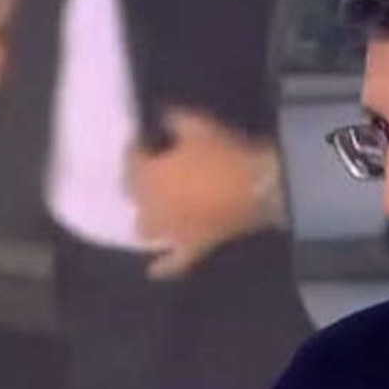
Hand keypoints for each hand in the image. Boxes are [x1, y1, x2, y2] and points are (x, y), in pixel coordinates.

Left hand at [129, 107, 284, 279]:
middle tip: (154, 170)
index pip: (130, 159)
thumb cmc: (226, 154)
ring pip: (145, 230)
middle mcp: (150, 206)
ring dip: (147, 219)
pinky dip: (163, 268)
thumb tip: (161, 118)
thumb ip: (173, 120)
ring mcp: (171, 231)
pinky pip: (174, 263)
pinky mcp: (194, 248)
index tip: (145, 139)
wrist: (259, 187)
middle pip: (133, 194)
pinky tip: (154, 271)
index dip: (136, 147)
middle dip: (139, 181)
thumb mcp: (197, 124)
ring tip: (155, 211)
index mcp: (147, 175)